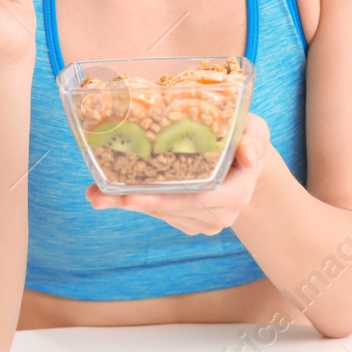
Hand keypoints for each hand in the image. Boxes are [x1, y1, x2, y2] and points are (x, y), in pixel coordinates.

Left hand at [85, 114, 272, 233]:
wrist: (245, 160)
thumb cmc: (246, 136)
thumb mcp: (255, 130)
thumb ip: (253, 139)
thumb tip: (248, 154)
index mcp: (238, 192)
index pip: (200, 199)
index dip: (165, 199)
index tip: (132, 195)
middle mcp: (222, 214)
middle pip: (173, 210)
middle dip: (135, 202)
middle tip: (99, 196)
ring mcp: (205, 222)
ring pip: (161, 214)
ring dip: (129, 204)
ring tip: (97, 195)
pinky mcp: (188, 222)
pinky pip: (160, 213)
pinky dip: (136, 202)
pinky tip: (111, 195)